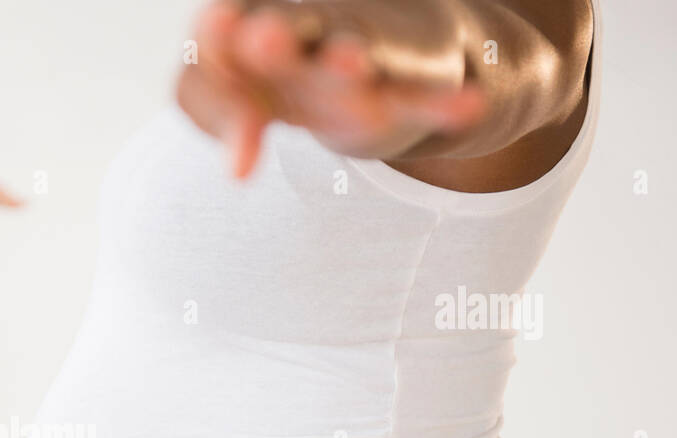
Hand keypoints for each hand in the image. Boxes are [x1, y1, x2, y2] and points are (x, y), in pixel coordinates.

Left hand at [178, 0, 487, 176]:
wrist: (371, 58)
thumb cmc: (282, 79)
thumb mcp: (237, 97)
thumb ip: (218, 112)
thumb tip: (239, 168)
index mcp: (252, 30)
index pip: (218, 53)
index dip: (215, 61)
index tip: (209, 47)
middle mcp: (306, 33)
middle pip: (288, 33)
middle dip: (275, 38)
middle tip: (261, 38)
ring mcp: (358, 54)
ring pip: (351, 56)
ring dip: (347, 59)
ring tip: (351, 62)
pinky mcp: (405, 83)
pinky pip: (422, 95)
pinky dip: (442, 104)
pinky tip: (468, 106)